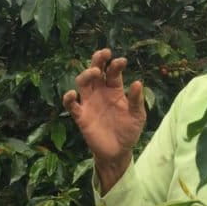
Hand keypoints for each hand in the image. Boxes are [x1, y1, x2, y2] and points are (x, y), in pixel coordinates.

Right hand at [63, 49, 145, 191]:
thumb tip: (138, 82)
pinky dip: (68, 98)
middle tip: (104, 53)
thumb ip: (137, 100)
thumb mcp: (137, 116)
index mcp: (115, 89)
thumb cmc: (129, 131)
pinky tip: (72, 94)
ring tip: (95, 71)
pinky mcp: (81, 116)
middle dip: (98, 60)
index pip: (113, 72)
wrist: (118, 152)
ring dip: (86, 74)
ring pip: (82, 82)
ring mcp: (89, 102)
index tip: (121, 61)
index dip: (116, 64)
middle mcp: (100, 92)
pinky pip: (71, 104)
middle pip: (95, 71)